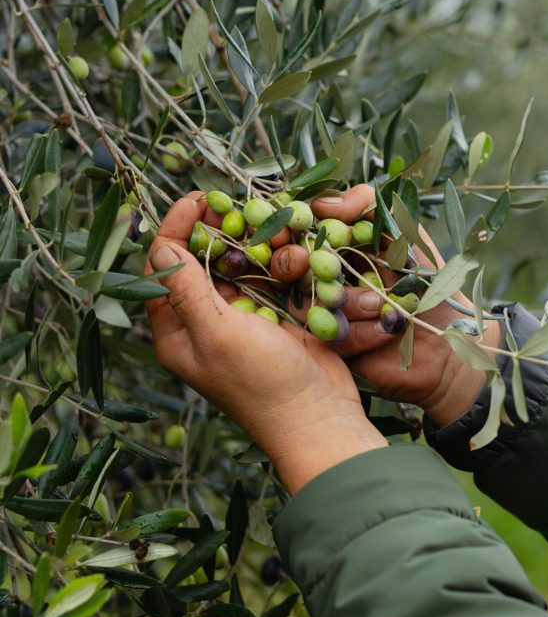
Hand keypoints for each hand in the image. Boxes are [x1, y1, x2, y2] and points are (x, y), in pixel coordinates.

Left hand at [145, 193, 385, 492]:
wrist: (319, 417)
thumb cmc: (261, 382)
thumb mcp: (215, 332)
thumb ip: (185, 288)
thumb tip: (160, 246)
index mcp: (178, 332)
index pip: (163, 269)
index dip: (177, 229)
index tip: (199, 199)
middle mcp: (205, 324)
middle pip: (203, 261)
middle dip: (222, 230)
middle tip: (240, 205)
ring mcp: (244, 320)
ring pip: (242, 264)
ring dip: (258, 243)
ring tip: (275, 226)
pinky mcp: (278, 318)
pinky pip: (273, 277)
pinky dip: (283, 260)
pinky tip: (295, 247)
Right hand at [307, 185, 501, 427]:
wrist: (449, 339)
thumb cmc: (429, 282)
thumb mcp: (405, 234)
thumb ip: (369, 206)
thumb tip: (323, 204)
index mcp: (333, 246)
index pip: (293, 229)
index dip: (286, 226)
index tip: (294, 223)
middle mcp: (319, 278)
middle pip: (281, 264)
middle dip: (292, 262)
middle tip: (311, 262)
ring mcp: (322, 314)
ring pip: (304, 302)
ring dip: (349, 301)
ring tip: (385, 305)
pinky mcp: (331, 348)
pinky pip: (330, 336)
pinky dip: (364, 331)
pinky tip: (389, 329)